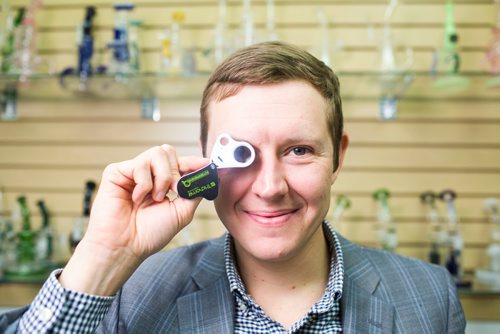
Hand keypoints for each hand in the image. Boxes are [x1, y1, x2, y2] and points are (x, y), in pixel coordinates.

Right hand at [60, 145, 207, 294]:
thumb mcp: (182, 212)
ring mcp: (132, 172)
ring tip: (155, 197)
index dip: (193, 162)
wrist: (126, 246)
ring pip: (157, 153)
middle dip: (175, 171)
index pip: (179, 163)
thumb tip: (208, 174)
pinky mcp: (116, 172)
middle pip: (167, 151)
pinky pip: (140, 164)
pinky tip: (136, 199)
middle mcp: (147, 174)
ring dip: (162, 178)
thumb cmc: (150, 233)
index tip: (206, 163)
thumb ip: (195, 191)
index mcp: (162, 183)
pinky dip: (144, 184)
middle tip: (174, 191)